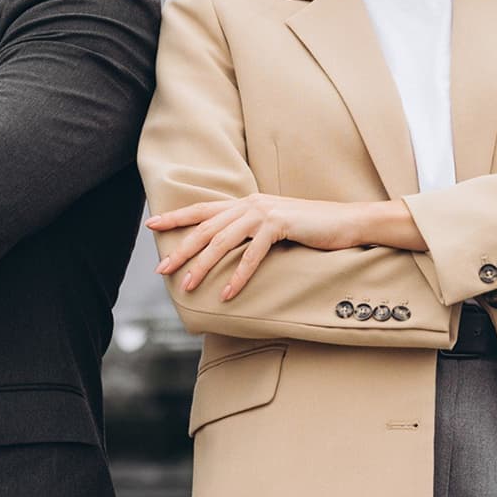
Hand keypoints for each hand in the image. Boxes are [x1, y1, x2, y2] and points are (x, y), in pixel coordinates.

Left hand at [149, 195, 365, 300]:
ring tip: (187, 286)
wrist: (345, 222)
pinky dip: (237, 275)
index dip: (176, 216)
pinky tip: (226, 293)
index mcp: (246, 203)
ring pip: (223, 241)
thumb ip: (250, 231)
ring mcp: (264, 212)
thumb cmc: (310, 228)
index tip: (152, 224)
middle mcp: (251, 204)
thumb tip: (226, 248)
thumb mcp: (273, 226)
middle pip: (206, 228)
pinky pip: (252, 253)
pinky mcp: (280, 225)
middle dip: (181, 249)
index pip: (203, 209)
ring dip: (203, 266)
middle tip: (161, 269)